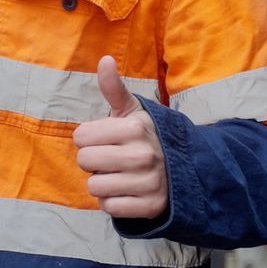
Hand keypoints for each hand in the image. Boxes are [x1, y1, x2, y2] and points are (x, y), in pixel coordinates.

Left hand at [72, 56, 167, 220]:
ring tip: (120, 175)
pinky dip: (113, 202)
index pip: (80, 137)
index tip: (105, 140)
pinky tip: (126, 192)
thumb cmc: (147, 136)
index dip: (88, 139)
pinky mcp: (150, 206)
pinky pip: (109, 208)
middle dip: (92, 161)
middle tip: (111, 159)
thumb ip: (114, 88)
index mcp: (134, 127)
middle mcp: (142, 154)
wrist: (186, 168)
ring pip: (94, 186)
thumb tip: (104, 59)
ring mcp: (148, 182)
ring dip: (102, 183)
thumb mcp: (133, 110)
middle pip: (84, 161)